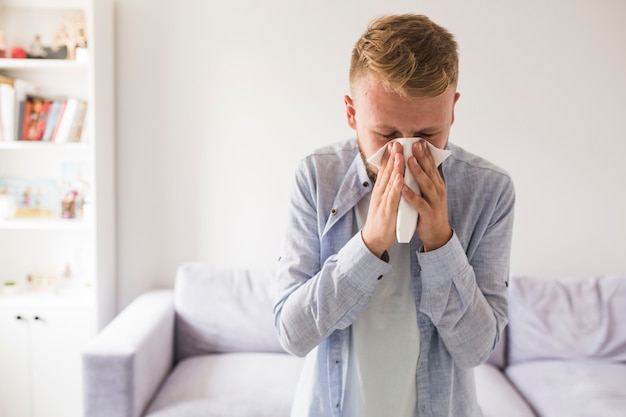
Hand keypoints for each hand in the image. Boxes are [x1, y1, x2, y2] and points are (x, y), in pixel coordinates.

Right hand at [362, 141, 403, 256]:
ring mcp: (383, 201)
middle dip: (392, 156)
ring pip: (389, 182)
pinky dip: (396, 187)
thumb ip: (389, 187)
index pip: (385, 169)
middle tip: (397, 141)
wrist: (374, 238)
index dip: (390, 155)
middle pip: (387, 172)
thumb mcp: (384, 199)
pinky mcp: (387, 212)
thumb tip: (395, 174)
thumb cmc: (382, 218)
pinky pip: (392, 198)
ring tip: (400, 154)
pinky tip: (401, 178)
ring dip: (395, 168)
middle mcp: (380, 192)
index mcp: (381, 189)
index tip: (394, 142)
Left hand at [402, 141, 451, 250]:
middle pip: (429, 171)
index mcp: (436, 184)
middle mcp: (437, 191)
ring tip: (409, 161)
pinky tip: (404, 188)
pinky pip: (419, 203)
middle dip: (422, 157)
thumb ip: (424, 179)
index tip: (419, 141)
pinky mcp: (428, 214)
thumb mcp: (429, 192)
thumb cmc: (429, 210)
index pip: (431, 165)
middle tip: (415, 144)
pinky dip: (411, 195)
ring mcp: (434, 202)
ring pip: (426, 184)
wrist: (437, 234)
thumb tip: (418, 162)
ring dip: (417, 172)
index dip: (425, 153)